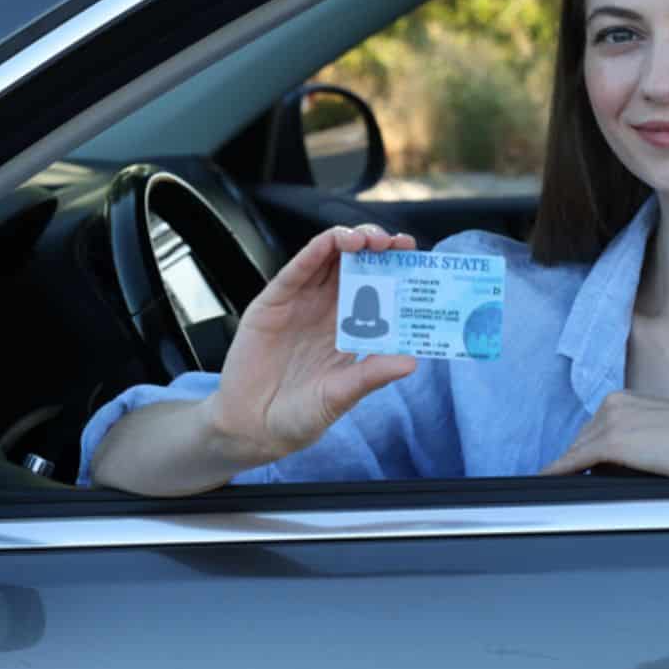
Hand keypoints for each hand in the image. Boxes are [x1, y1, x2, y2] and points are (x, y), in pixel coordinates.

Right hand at [203, 223, 419, 464]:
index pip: (376, 287)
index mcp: (348, 327)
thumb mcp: (342, 395)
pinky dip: (313, 252)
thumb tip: (412, 361)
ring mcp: (299, 303)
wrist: (254, 429)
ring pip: (326, 259)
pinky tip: (331, 243)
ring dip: (348, 240)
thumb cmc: (300, 415)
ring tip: (368, 239)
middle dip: (377, 246)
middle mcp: (326, 309)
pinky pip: (295, 272)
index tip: (414, 256)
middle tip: (395, 243)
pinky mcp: (272, 304)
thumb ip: (371, 375)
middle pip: (354, 264)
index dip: (394, 267)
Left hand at [540, 391, 668, 482]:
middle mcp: (614, 403)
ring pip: (576, 452)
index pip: (594, 429)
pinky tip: (548, 483)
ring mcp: (611, 420)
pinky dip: (559, 473)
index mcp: (627, 398)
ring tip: (559, 492)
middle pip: (581, 441)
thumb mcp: (664, 432)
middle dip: (577, 464)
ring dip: (568, 472)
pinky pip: (574, 461)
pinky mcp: (612, 441)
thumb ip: (639, 439)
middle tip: (570, 486)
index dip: (585, 454)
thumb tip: (620, 464)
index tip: (576, 469)